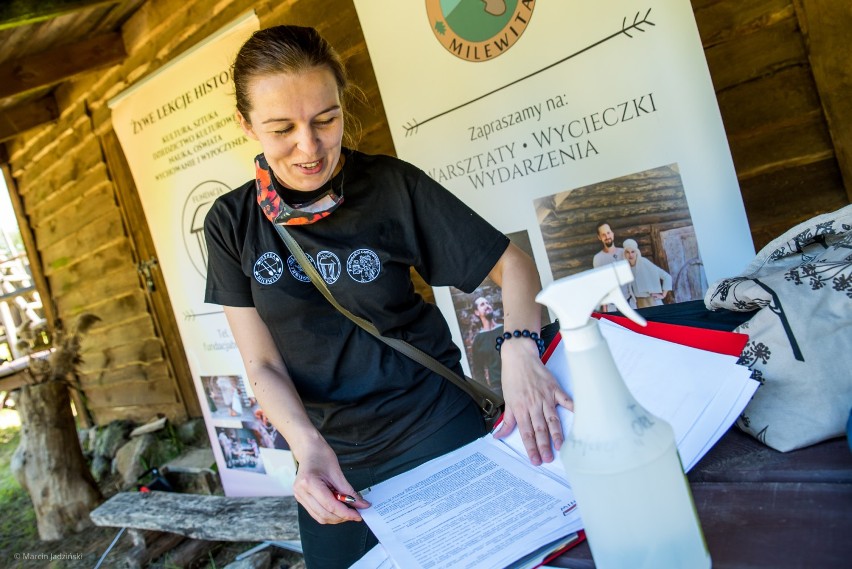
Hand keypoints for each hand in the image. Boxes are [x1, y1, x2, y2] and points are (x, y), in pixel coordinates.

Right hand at [291, 439, 370, 523]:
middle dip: (342, 517)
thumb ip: (349, 491)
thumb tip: (361, 505)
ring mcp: (299, 497)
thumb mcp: (337, 472)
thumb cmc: (321, 456)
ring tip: (348, 511)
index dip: (346, 513)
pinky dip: (329, 514)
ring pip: (320, 517)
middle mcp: (301, 492)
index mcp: (309, 483)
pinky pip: (316, 513)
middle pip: (324, 514)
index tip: (358, 515)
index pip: (330, 505)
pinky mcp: (301, 499)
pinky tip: (338, 509)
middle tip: (356, 513)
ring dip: (336, 518)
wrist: (309, 450)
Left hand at [492, 338, 572, 464]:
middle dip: (544, 445)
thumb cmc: (512, 378)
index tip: (535, 459)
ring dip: (556, 434)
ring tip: (560, 447)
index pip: (526, 433)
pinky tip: (579, 418)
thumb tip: (498, 436)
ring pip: (552, 419)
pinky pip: (565, 400)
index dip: (530, 448)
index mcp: (521, 409)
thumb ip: (507, 421)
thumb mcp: (507, 400)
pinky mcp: (554, 389)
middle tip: (548, 459)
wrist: (519, 357)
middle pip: (540, 429)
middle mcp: (533, 405)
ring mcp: (545, 397)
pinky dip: (573, 408)